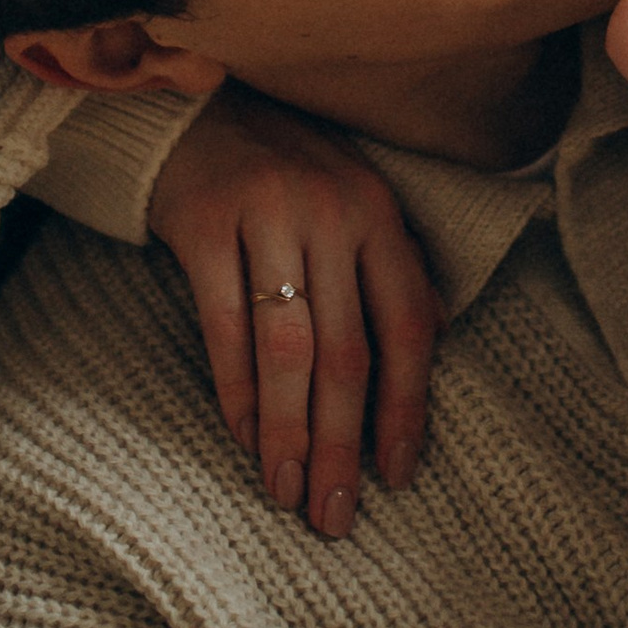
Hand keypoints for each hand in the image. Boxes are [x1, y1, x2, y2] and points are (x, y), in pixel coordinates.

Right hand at [145, 88, 441, 535]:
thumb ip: (388, 268)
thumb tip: (436, 346)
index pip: (407, 326)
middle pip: (346, 351)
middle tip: (336, 515)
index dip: (407, 408)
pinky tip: (242, 438)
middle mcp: (332, 211)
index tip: (398, 476)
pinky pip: (223, 328)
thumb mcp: (351, 203)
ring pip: (286, 350)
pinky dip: (234, 392)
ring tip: (287, 493)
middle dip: (344, 443)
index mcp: (378, 212)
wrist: (190, 111)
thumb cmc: (281, 173)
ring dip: (288, 432)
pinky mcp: (204, 222)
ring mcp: (267, 214)